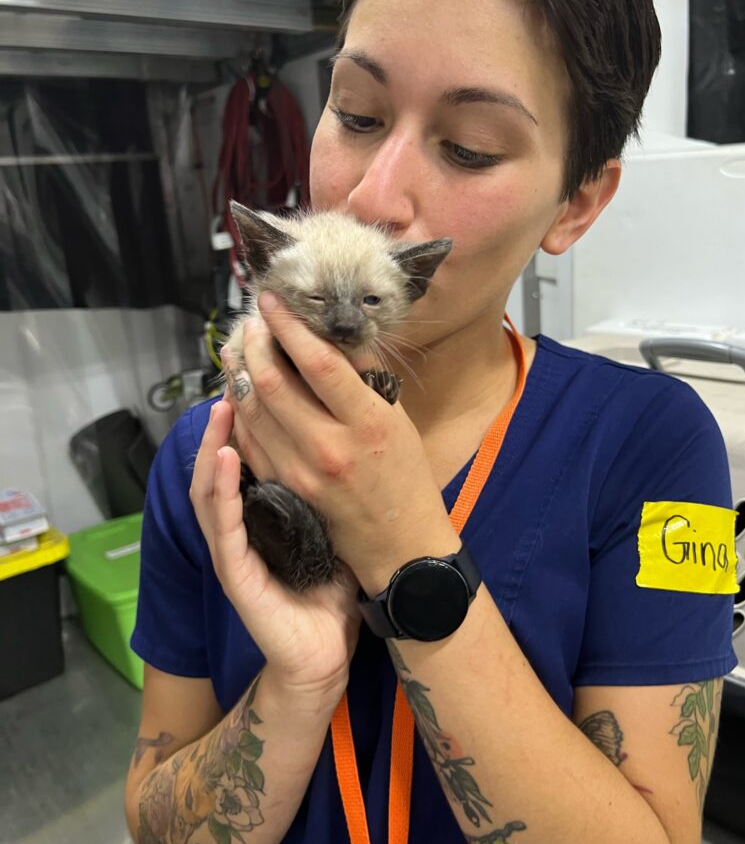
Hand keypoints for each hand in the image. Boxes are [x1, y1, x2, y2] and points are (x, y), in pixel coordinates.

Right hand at [189, 398, 359, 701]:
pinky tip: (226, 457)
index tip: (260, 374)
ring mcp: (232, 549)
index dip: (248, 417)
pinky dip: (222, 489)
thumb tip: (350, 438)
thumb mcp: (329, 528)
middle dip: (226, 419)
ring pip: (211, 487)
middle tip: (236, 375)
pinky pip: (223, 524)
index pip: (246, 456)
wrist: (324, 656)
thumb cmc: (330, 592)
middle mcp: (239, 526)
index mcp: (260, 514)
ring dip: (215, 445)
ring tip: (224, 405)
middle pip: (221, 463)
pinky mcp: (234, 573)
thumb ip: (325, 490)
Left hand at [222, 294, 459, 593]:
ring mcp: (300, 471)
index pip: (317, 362)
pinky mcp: (283, 488)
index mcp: (367, 423)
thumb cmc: (406, 476)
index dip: (289, 326)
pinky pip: (248, 440)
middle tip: (252, 320)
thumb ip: (365, 376)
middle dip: (255, 342)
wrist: (400, 544)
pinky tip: (240, 388)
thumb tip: (332, 331)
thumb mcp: (397, 419)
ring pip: (252, 410)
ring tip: (239, 346)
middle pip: (273, 382)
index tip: (272, 299)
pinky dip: (238, 409)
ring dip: (239, 371)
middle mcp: (330, 446)